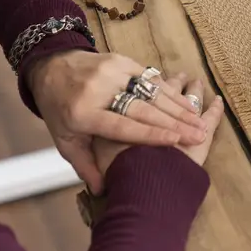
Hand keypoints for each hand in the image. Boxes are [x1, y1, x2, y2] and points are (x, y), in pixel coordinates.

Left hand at [28, 50, 207, 193]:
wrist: (51, 66)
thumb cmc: (59, 108)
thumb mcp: (64, 140)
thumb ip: (85, 165)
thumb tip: (104, 191)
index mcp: (83, 113)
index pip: (123, 126)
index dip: (152, 134)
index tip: (177, 142)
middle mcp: (99, 90)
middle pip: (144, 109)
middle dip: (175, 123)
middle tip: (199, 134)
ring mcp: (112, 71)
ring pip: (151, 91)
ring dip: (179, 107)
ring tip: (199, 121)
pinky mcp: (121, 59)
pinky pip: (150, 77)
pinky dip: (170, 91)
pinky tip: (186, 102)